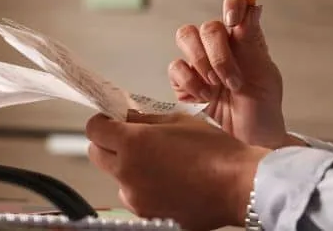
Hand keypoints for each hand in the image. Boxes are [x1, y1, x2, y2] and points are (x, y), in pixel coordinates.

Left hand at [86, 111, 266, 230]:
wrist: (238, 185)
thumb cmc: (214, 150)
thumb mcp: (178, 120)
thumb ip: (146, 118)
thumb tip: (127, 116)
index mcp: (132, 143)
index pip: (94, 128)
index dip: (102, 121)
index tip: (112, 119)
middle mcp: (127, 172)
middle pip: (97, 154)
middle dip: (108, 143)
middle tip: (130, 137)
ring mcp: (136, 198)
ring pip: (116, 177)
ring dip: (127, 167)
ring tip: (157, 162)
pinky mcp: (148, 215)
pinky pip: (135, 196)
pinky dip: (143, 187)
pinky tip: (167, 181)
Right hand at [169, 0, 295, 147]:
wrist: (249, 140)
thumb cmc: (263, 107)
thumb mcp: (265, 74)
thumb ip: (253, 41)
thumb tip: (255, 7)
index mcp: (243, 38)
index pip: (236, 4)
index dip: (233, 2)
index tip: (233, 18)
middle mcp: (220, 45)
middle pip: (207, 26)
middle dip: (218, 54)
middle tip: (231, 80)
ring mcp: (199, 61)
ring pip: (186, 37)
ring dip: (202, 64)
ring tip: (217, 87)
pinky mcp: (183, 80)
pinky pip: (176, 67)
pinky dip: (191, 82)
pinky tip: (205, 97)